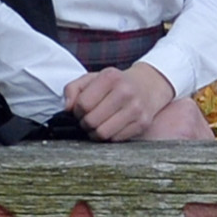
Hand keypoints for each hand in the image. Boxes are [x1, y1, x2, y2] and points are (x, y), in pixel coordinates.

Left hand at [64, 64, 182, 139]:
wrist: (148, 85)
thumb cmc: (116, 83)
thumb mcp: (93, 78)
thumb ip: (73, 89)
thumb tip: (67, 108)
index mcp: (110, 77)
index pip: (83, 104)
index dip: (77, 111)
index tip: (81, 110)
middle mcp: (125, 92)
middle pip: (92, 120)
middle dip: (85, 123)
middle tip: (88, 120)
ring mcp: (136, 109)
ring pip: (103, 133)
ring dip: (95, 133)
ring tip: (97, 125)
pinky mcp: (143, 123)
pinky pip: (116, 139)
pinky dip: (109, 136)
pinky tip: (110, 127)